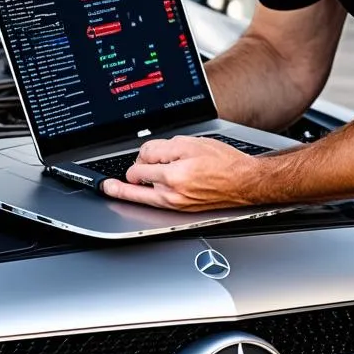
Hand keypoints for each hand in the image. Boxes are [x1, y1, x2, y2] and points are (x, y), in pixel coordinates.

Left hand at [101, 136, 260, 210]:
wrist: (243, 182)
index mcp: (174, 175)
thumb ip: (162, 148)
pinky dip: (148, 195)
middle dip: (127, 178)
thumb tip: (144, 156)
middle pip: (135, 188)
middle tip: (110, 183)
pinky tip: (141, 191)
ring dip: (136, 188)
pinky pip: (156, 203)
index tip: (129, 159)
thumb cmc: (223, 162)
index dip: (135, 159)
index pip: (138, 170)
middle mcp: (172, 194)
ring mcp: (176, 205)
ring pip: (144, 197)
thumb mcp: (190, 143)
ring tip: (114, 187)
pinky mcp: (181, 210)